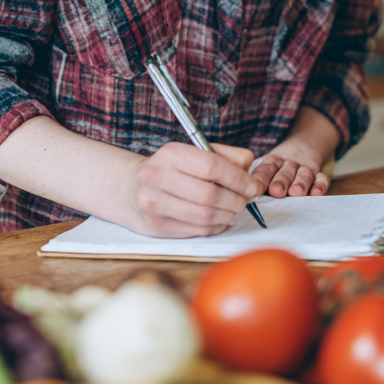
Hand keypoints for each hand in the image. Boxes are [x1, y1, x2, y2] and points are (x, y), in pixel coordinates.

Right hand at [123, 142, 260, 237]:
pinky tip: (217, 219)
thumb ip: (227, 156)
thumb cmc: (172, 169)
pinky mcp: (155, 226)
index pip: (211, 166)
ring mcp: (152, 203)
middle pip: (210, 195)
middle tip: (244, 200)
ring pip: (205, 216)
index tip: (253, 186)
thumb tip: (252, 170)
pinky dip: (215, 227)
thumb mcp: (195, 153)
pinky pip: (197, 230)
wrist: (130, 189)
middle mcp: (156, 176)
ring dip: (227, 215)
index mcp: (170, 153)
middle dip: (236, 200)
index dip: (238, 178)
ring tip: (232, 209)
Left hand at [250, 106, 340, 197]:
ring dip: (300, 183)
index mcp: (273, 161)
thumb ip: (261, 181)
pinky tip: (316, 193)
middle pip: (285, 171)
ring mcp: (305, 168)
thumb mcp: (268, 168)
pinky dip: (320, 185)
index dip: (262, 177)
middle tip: (276, 191)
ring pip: (303, 174)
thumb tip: (248, 196)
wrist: (304, 145)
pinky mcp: (319, 173)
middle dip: (281, 181)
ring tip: (296, 192)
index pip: (267, 167)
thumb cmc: (278, 167)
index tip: (256, 187)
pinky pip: (321, 178)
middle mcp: (289, 164)